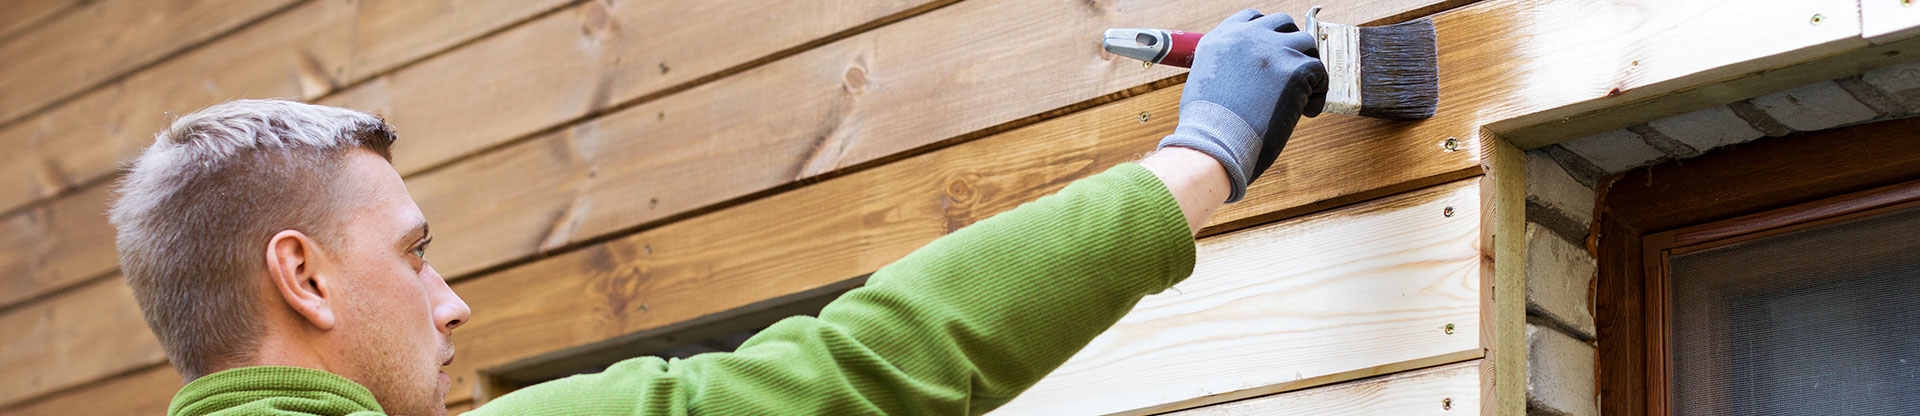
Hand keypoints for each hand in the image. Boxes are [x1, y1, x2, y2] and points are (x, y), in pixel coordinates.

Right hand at [1157, 9, 1328, 202]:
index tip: (1273, 54)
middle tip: (1291, 74)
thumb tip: (1243, 77)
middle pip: (1283, 24)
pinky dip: (1318, 93)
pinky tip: (1305, 112)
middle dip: (1290, 46)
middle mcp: (1247, 36)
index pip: (1253, 17)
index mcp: (1222, 39)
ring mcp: (1273, 49)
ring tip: (1301, 95)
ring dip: (1307, 67)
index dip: (1267, 35)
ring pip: (1306, 44)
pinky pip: (1320, 72)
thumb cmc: (1207, 128)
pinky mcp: (1295, 68)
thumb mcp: (1203, 83)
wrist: (1216, 144)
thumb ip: (1225, 68)